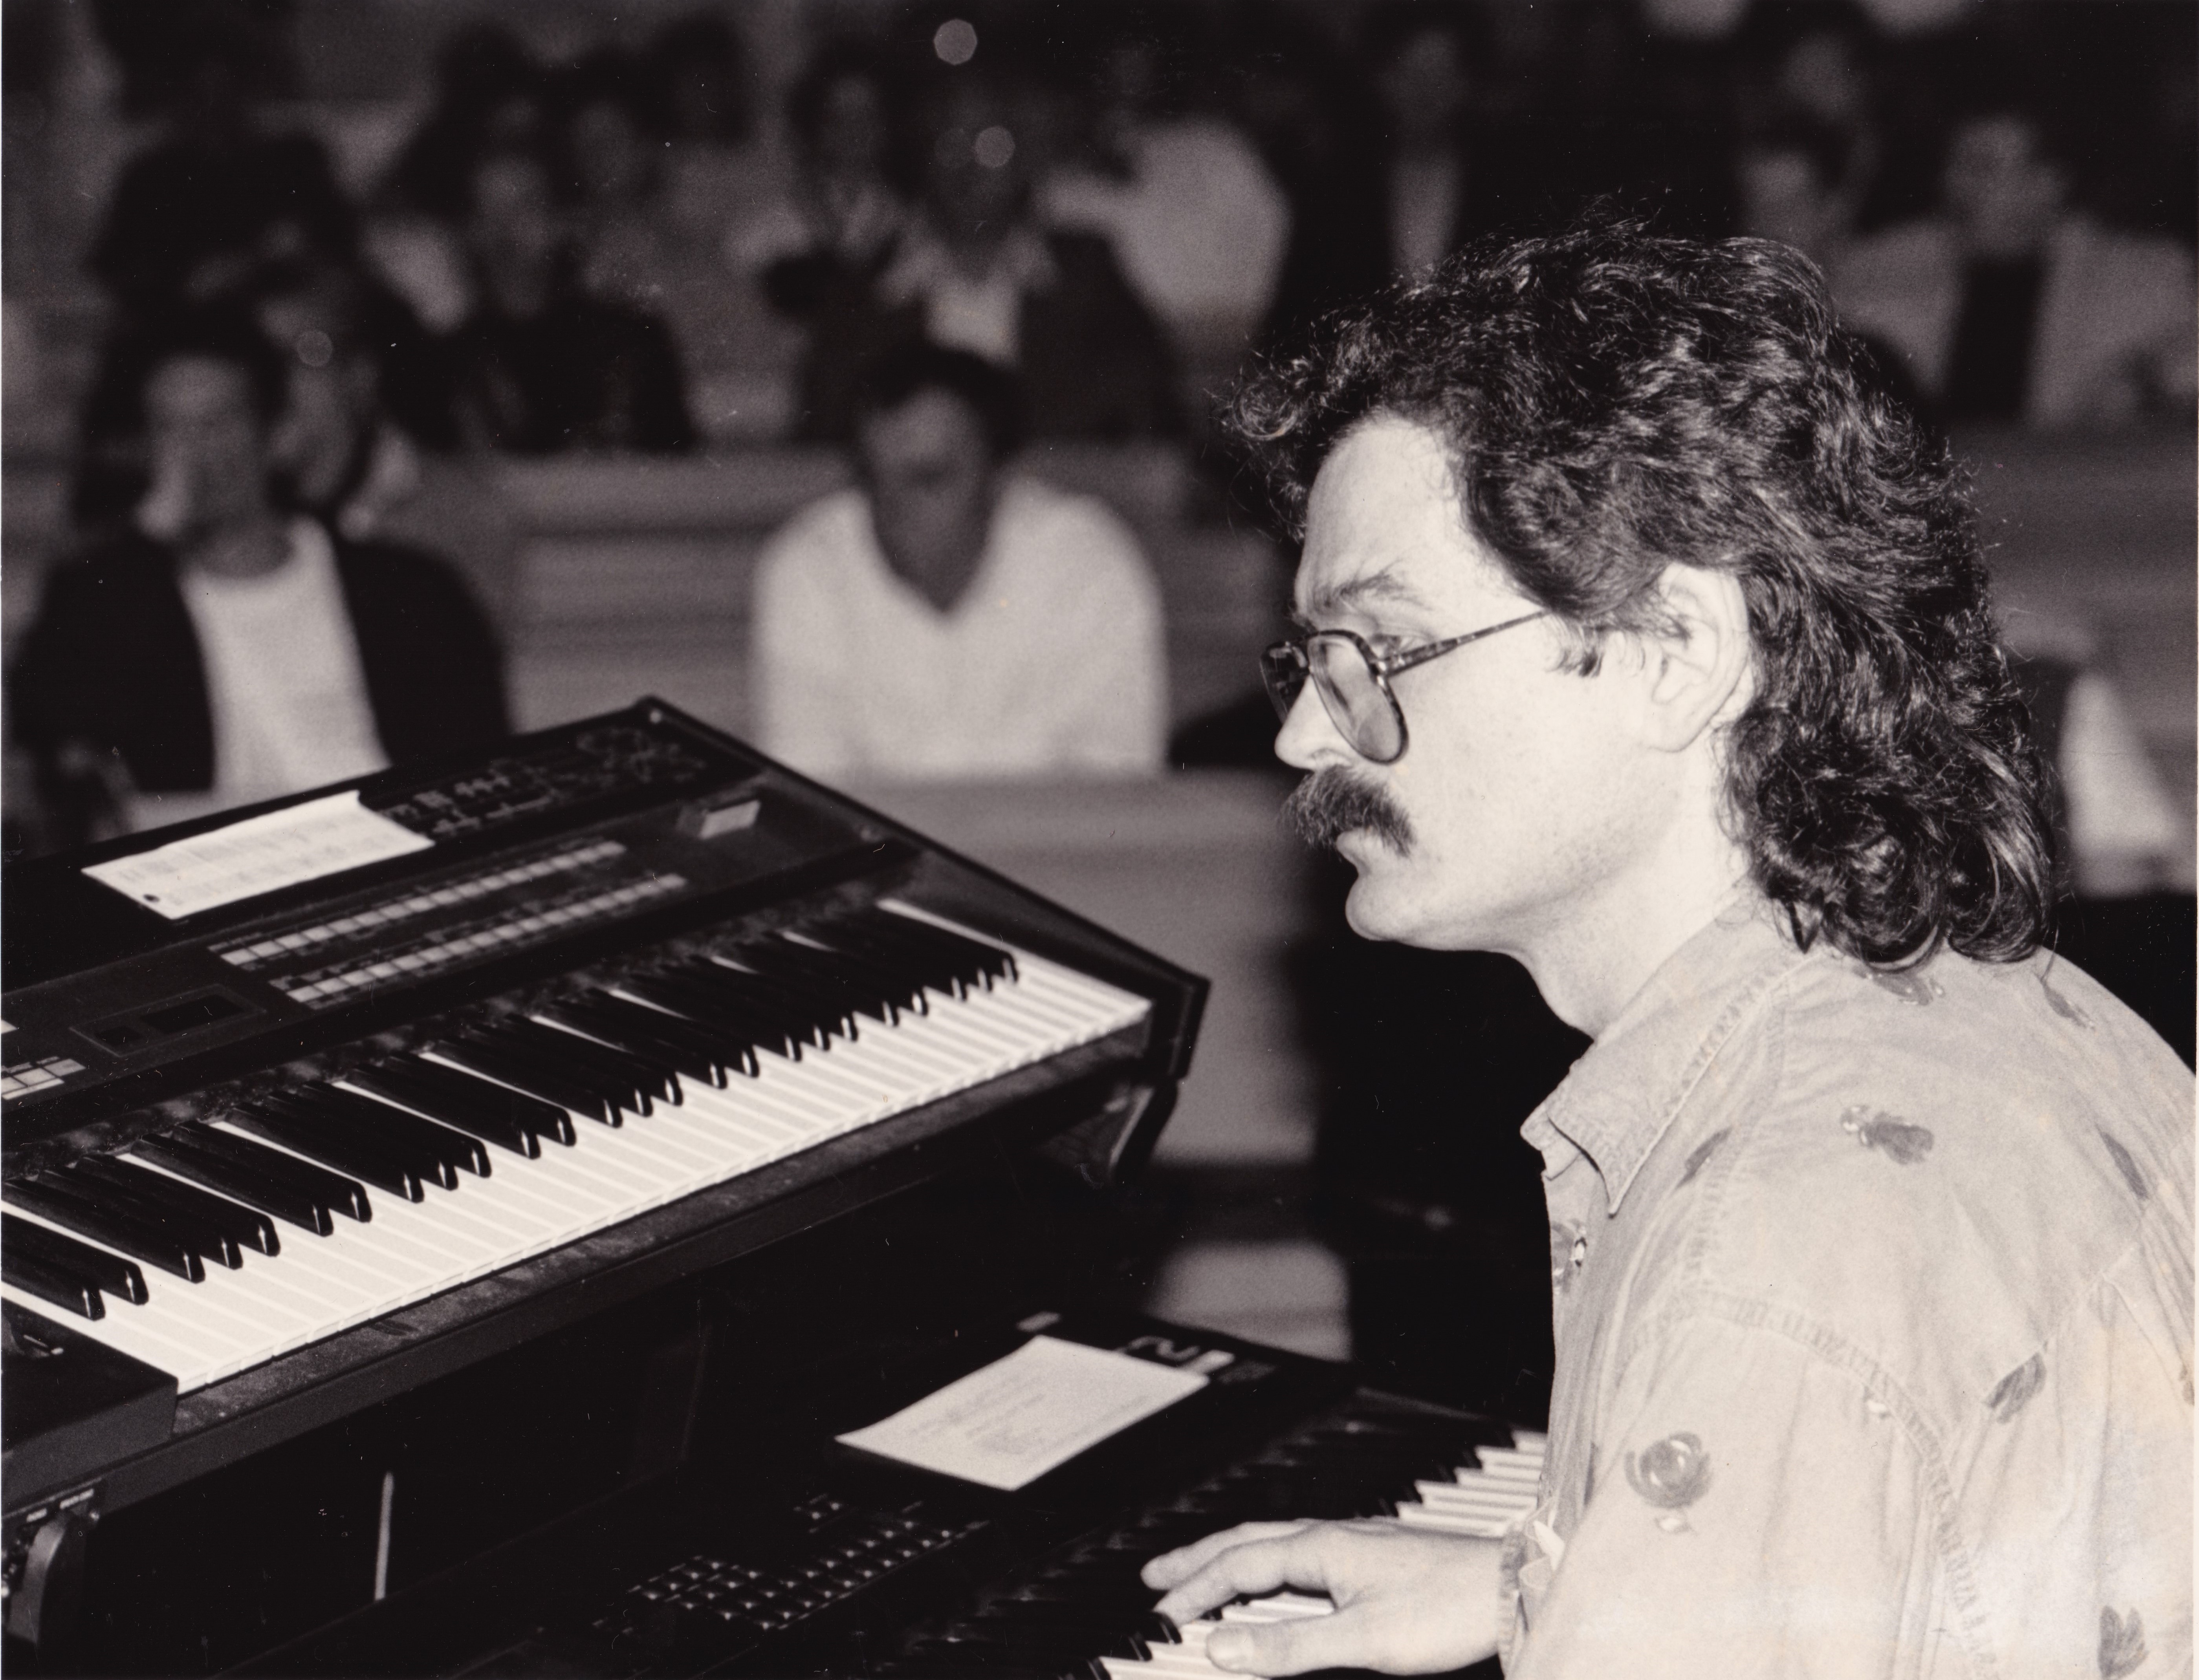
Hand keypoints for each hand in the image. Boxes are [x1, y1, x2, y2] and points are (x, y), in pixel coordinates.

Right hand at [1141, 1518, 1505, 1674]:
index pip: (1238, 1565)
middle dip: (1198, 1559)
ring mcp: (1353, 1544)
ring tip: (1202, 1572)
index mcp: (1319, 1548)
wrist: (1509, 1589)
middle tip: (1156, 1575)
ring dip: (1231, 1558)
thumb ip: (1290, 1646)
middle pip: (1247, 1541)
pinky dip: (1268, 1564)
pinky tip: (1276, 1577)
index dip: (1195, 1591)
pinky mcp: (1372, 1557)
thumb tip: (1222, 1648)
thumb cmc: (1444, 1611)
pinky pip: (1301, 1553)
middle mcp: (1331, 1537)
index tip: (1160, 1614)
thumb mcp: (1362, 1640)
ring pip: (1274, 1544)